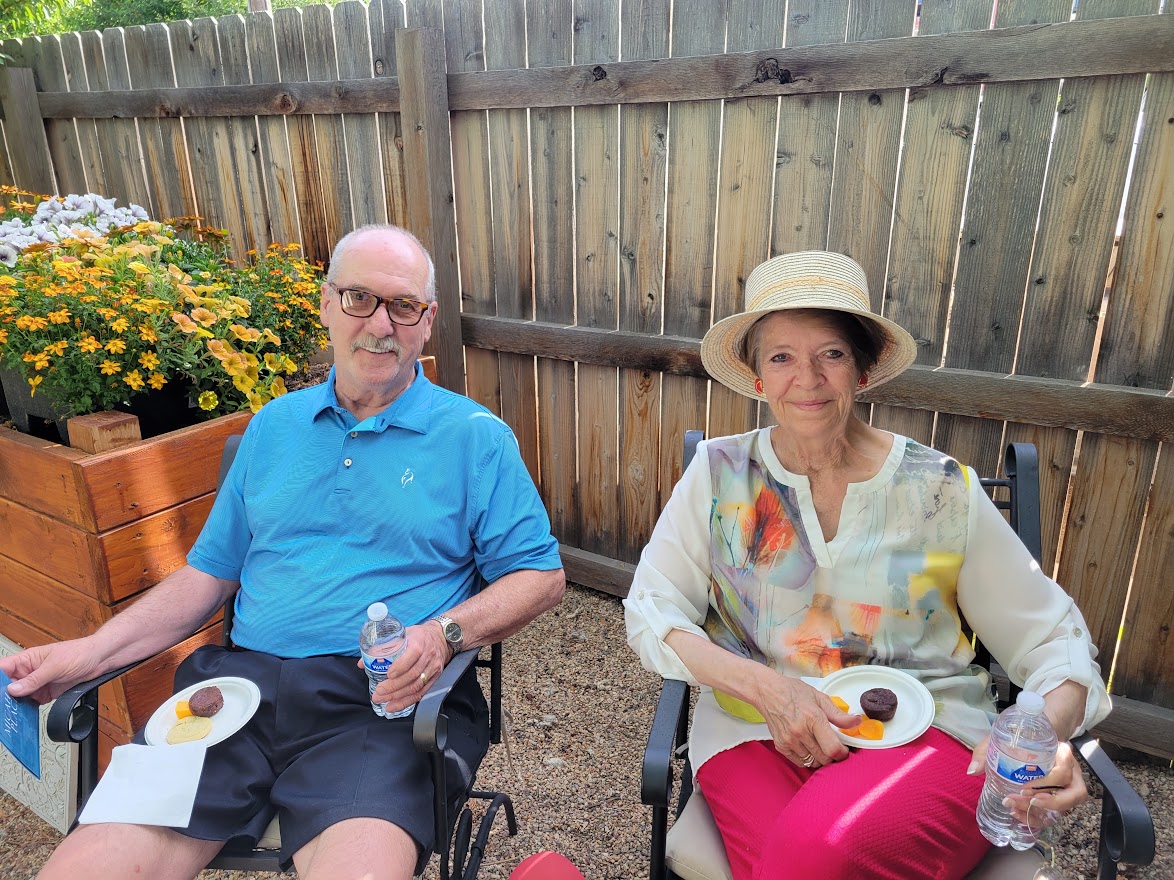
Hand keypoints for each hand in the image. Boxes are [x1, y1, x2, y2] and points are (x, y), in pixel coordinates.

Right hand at [0, 640, 102, 704]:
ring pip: (19, 697)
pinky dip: (29, 709)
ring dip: (16, 705)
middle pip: (8, 686)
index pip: (3, 669)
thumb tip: (12, 689)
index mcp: (27, 660)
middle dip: (6, 697)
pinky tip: (26, 716)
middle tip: (5, 708)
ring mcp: (38, 683)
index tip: (0, 692)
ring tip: (13, 714)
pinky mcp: (46, 692)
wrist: (99, 659)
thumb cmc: (79, 653)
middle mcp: (30, 672)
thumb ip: (33, 679)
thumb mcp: (54, 666)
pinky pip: (32, 703)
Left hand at [360, 622, 449, 713]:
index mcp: (419, 642)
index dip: (400, 666)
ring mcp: (433, 669)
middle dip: (394, 686)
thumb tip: (362, 663)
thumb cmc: (418, 636)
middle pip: (413, 674)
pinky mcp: (435, 679)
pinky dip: (407, 702)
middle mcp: (428, 656)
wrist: (440, 638)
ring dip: (398, 696)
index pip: (413, 655)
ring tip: (382, 700)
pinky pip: (421, 693)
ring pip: (417, 686)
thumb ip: (383, 647)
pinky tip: (394, 706)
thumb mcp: (403, 634)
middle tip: (379, 692)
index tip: (388, 674)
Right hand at [755, 672, 858, 768]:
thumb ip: (839, 714)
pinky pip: (800, 762)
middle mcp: (800, 732)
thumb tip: (856, 721)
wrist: (767, 692)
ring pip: (813, 762)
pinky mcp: (781, 746)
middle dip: (833, 756)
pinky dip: (807, 758)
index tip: (844, 750)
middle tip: (833, 746)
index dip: (843, 753)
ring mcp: (789, 741)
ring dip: (820, 757)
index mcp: (813, 718)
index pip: (833, 749)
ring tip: (819, 745)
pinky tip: (808, 746)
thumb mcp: (819, 698)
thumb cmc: (792, 692)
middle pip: (825, 759)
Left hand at [967, 738, 1087, 826]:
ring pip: (1066, 806)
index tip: (1025, 787)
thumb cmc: (1018, 738)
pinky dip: (1037, 817)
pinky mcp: (1059, 799)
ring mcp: (1067, 788)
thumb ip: (986, 751)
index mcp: (1062, 754)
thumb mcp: (1001, 738)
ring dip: (1043, 812)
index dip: (1050, 780)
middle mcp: (1071, 772)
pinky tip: (1017, 814)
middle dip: (1049, 801)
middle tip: (1021, 799)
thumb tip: (972, 771)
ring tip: (1016, 809)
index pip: (1066, 768)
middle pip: (1073, 793)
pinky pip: (1055, 814)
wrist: (1031, 738)